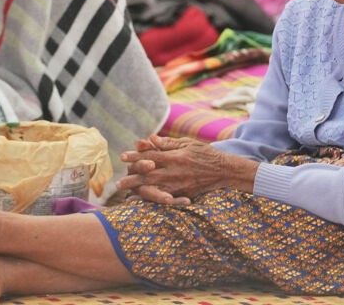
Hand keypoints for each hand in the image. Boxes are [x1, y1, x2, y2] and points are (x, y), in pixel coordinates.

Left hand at [117, 135, 257, 201]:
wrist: (226, 170)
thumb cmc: (206, 154)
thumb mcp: (188, 143)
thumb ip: (168, 143)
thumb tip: (150, 138)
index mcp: (175, 156)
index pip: (151, 156)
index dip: (136, 156)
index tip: (122, 156)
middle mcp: (176, 171)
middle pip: (149, 175)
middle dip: (132, 179)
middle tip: (118, 184)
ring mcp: (180, 184)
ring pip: (156, 189)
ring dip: (140, 193)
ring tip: (127, 196)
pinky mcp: (185, 193)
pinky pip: (166, 199)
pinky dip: (154, 201)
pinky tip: (144, 204)